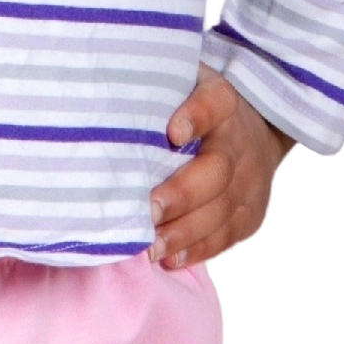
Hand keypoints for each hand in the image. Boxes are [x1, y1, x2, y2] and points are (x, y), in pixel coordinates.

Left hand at [150, 67, 294, 267]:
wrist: (253, 129)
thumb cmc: (189, 105)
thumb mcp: (178, 84)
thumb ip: (149, 90)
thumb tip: (89, 97)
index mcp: (221, 101)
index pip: (214, 103)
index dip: (197, 116)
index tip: (173, 133)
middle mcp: (239, 141)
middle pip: (217, 168)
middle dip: (182, 194)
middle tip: (148, 211)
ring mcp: (249, 180)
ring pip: (222, 208)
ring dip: (185, 231)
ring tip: (152, 247)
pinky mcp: (250, 212)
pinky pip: (227, 234)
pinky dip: (198, 249)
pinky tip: (170, 260)